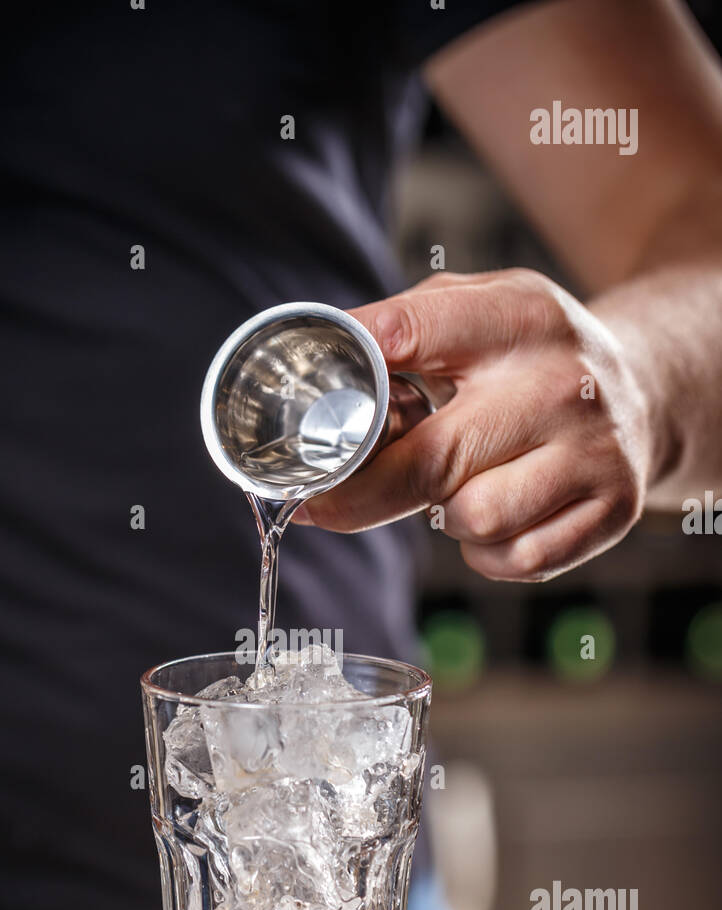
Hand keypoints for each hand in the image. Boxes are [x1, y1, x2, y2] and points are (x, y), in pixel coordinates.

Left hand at [293, 270, 653, 581]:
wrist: (642, 390)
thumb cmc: (531, 358)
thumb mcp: (480, 308)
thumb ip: (404, 329)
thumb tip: (323, 380)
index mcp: (518, 316)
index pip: (412, 334)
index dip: (350, 378)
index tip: (307, 420)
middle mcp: (562, 381)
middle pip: (433, 459)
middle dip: (364, 492)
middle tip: (324, 505)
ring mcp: (594, 448)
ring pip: (473, 518)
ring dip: (448, 517)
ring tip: (462, 488)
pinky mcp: (614, 507)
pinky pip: (517, 560)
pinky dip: (491, 553)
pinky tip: (501, 519)